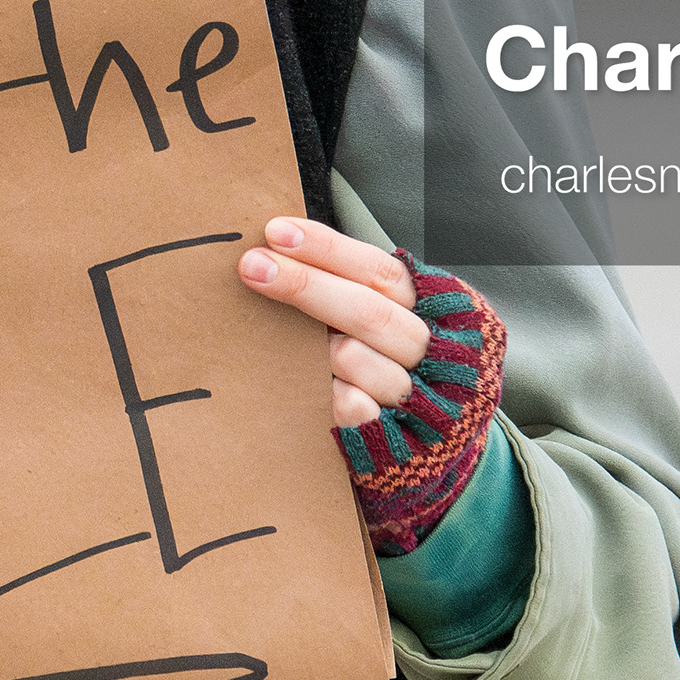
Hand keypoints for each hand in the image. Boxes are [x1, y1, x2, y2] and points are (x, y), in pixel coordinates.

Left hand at [234, 216, 437, 430]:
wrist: (427, 447)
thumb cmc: (387, 367)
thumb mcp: (383, 318)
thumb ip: (349, 287)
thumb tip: (280, 246)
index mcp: (427, 309)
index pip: (379, 271)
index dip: (328, 248)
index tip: (276, 232)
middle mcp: (426, 349)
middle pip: (365, 310)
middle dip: (304, 285)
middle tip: (251, 266)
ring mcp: (411, 395)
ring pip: (353, 356)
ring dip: (317, 349)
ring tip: (287, 347)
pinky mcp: (392, 437)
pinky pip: (349, 407)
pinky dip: (325, 395)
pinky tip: (307, 388)